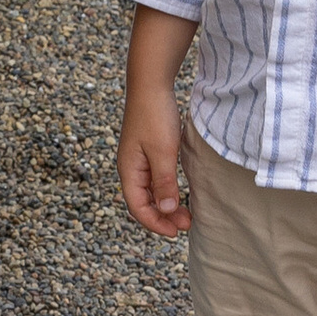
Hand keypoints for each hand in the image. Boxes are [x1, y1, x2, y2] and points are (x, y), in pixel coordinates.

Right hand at [118, 86, 188, 238]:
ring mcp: (139, 160)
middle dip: (163, 217)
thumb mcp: (163, 151)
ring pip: (151, 192)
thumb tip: (165, 211)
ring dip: (167, 205)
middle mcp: (131, 168)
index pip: (137, 207)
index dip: (155, 223)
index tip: (176, 231)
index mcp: (129, 170)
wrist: (151, 84)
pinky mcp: (149, 152)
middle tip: (187, 223)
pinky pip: (156, 179)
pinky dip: (168, 190)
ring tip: (187, 212)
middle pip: (144, 203)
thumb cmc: (155, 115)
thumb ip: (164, 182)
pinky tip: (181, 193)